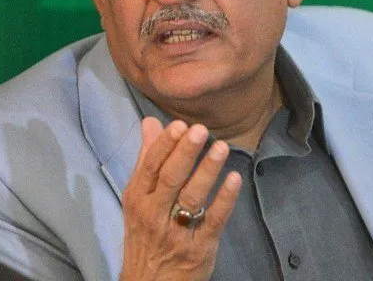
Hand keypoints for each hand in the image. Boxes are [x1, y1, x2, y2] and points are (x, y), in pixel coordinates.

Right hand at [120, 117, 241, 280]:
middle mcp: (154, 214)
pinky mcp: (199, 248)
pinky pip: (214, 220)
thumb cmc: (145, 233)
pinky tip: (234, 179)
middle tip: (201, 130)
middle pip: (170, 179)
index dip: (165, 145)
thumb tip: (150, 123)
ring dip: (207, 171)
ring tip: (221, 148)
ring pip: (192, 197)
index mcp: (138, 198)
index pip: (150, 166)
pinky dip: (224, 199)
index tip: (180, 124)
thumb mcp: (138, 198)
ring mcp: (177, 232)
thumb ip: (146, 159)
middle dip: (186, 152)